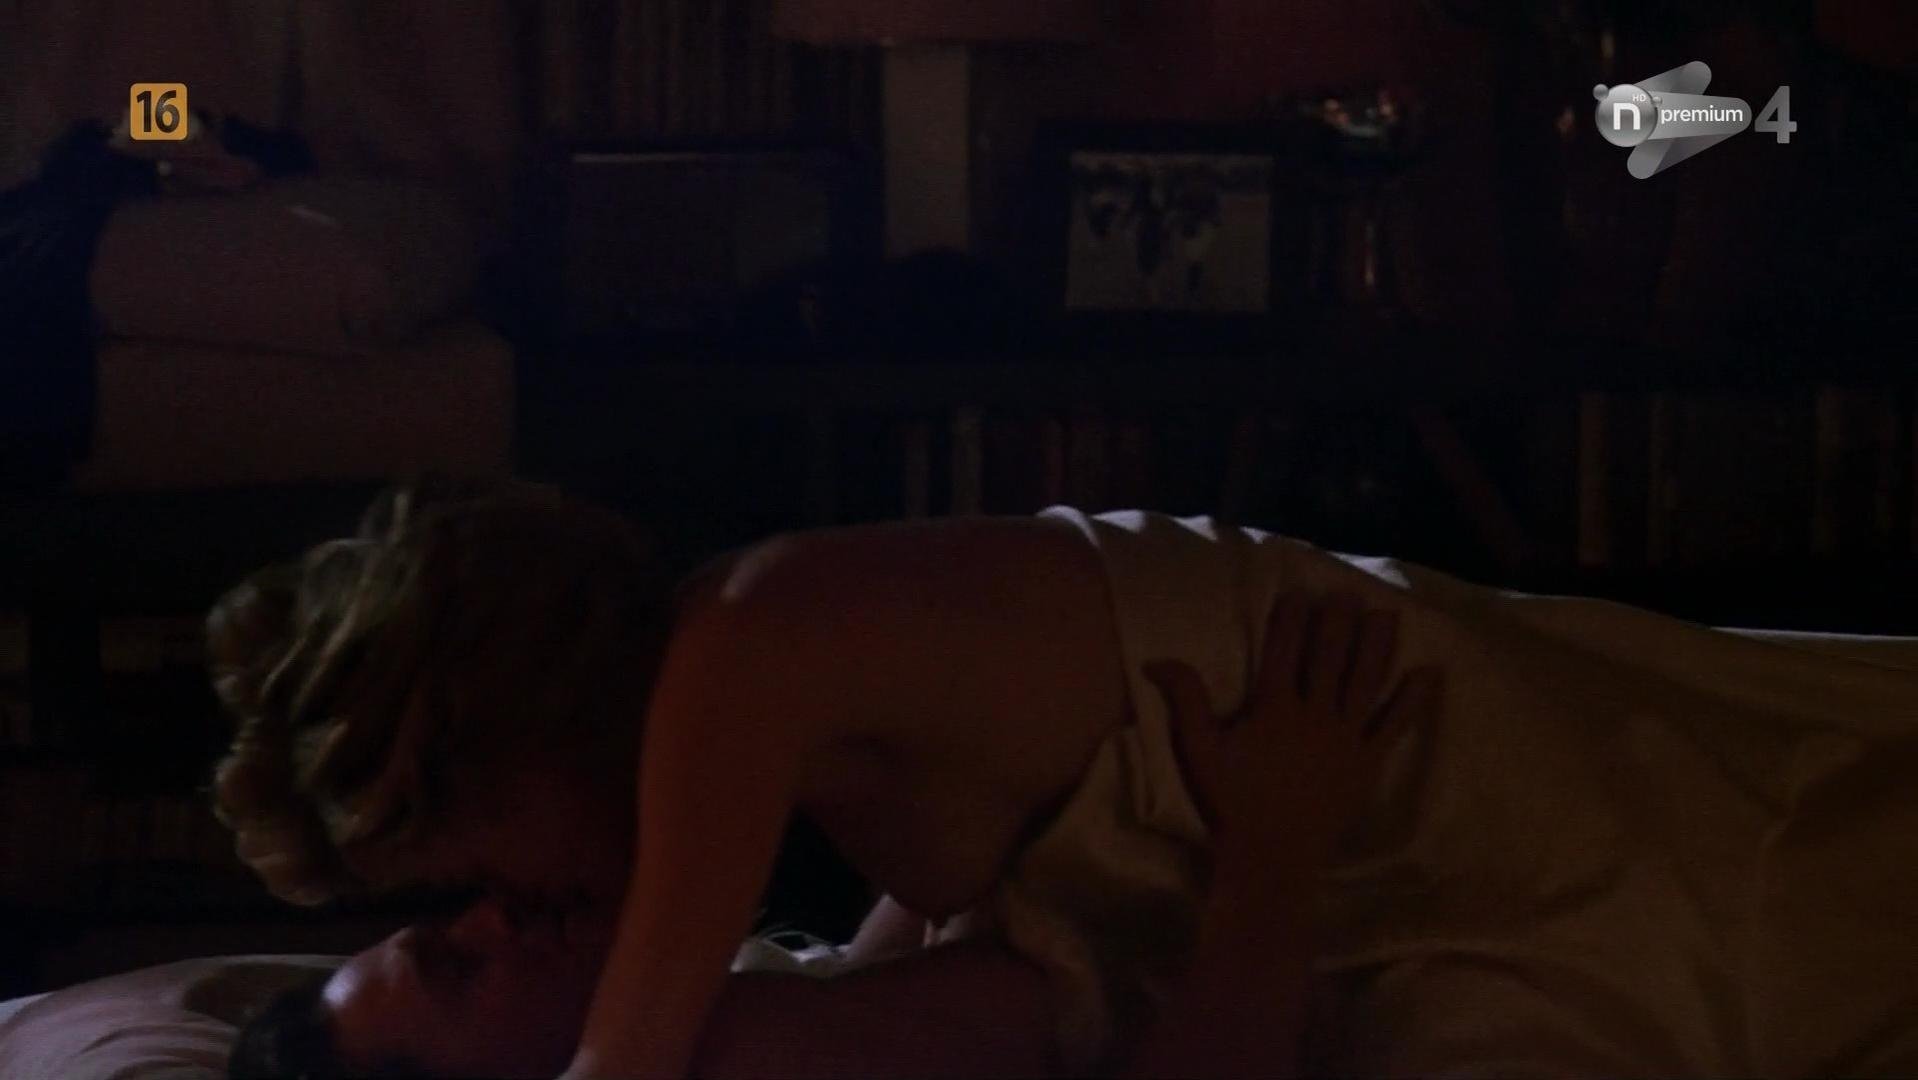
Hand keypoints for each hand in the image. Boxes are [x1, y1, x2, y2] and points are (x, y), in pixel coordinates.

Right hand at [1145, 591, 1441, 879]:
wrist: (1271, 855)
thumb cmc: (1231, 801)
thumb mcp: (1198, 750)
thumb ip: (1184, 700)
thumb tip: (1155, 659)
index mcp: (1275, 708)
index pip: (1285, 650)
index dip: (1292, 618)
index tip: (1300, 593)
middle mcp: (1315, 715)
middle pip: (1331, 656)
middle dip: (1339, 621)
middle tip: (1347, 593)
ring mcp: (1346, 738)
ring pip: (1367, 680)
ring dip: (1378, 644)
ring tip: (1387, 613)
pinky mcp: (1368, 762)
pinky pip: (1396, 725)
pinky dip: (1414, 699)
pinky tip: (1430, 672)